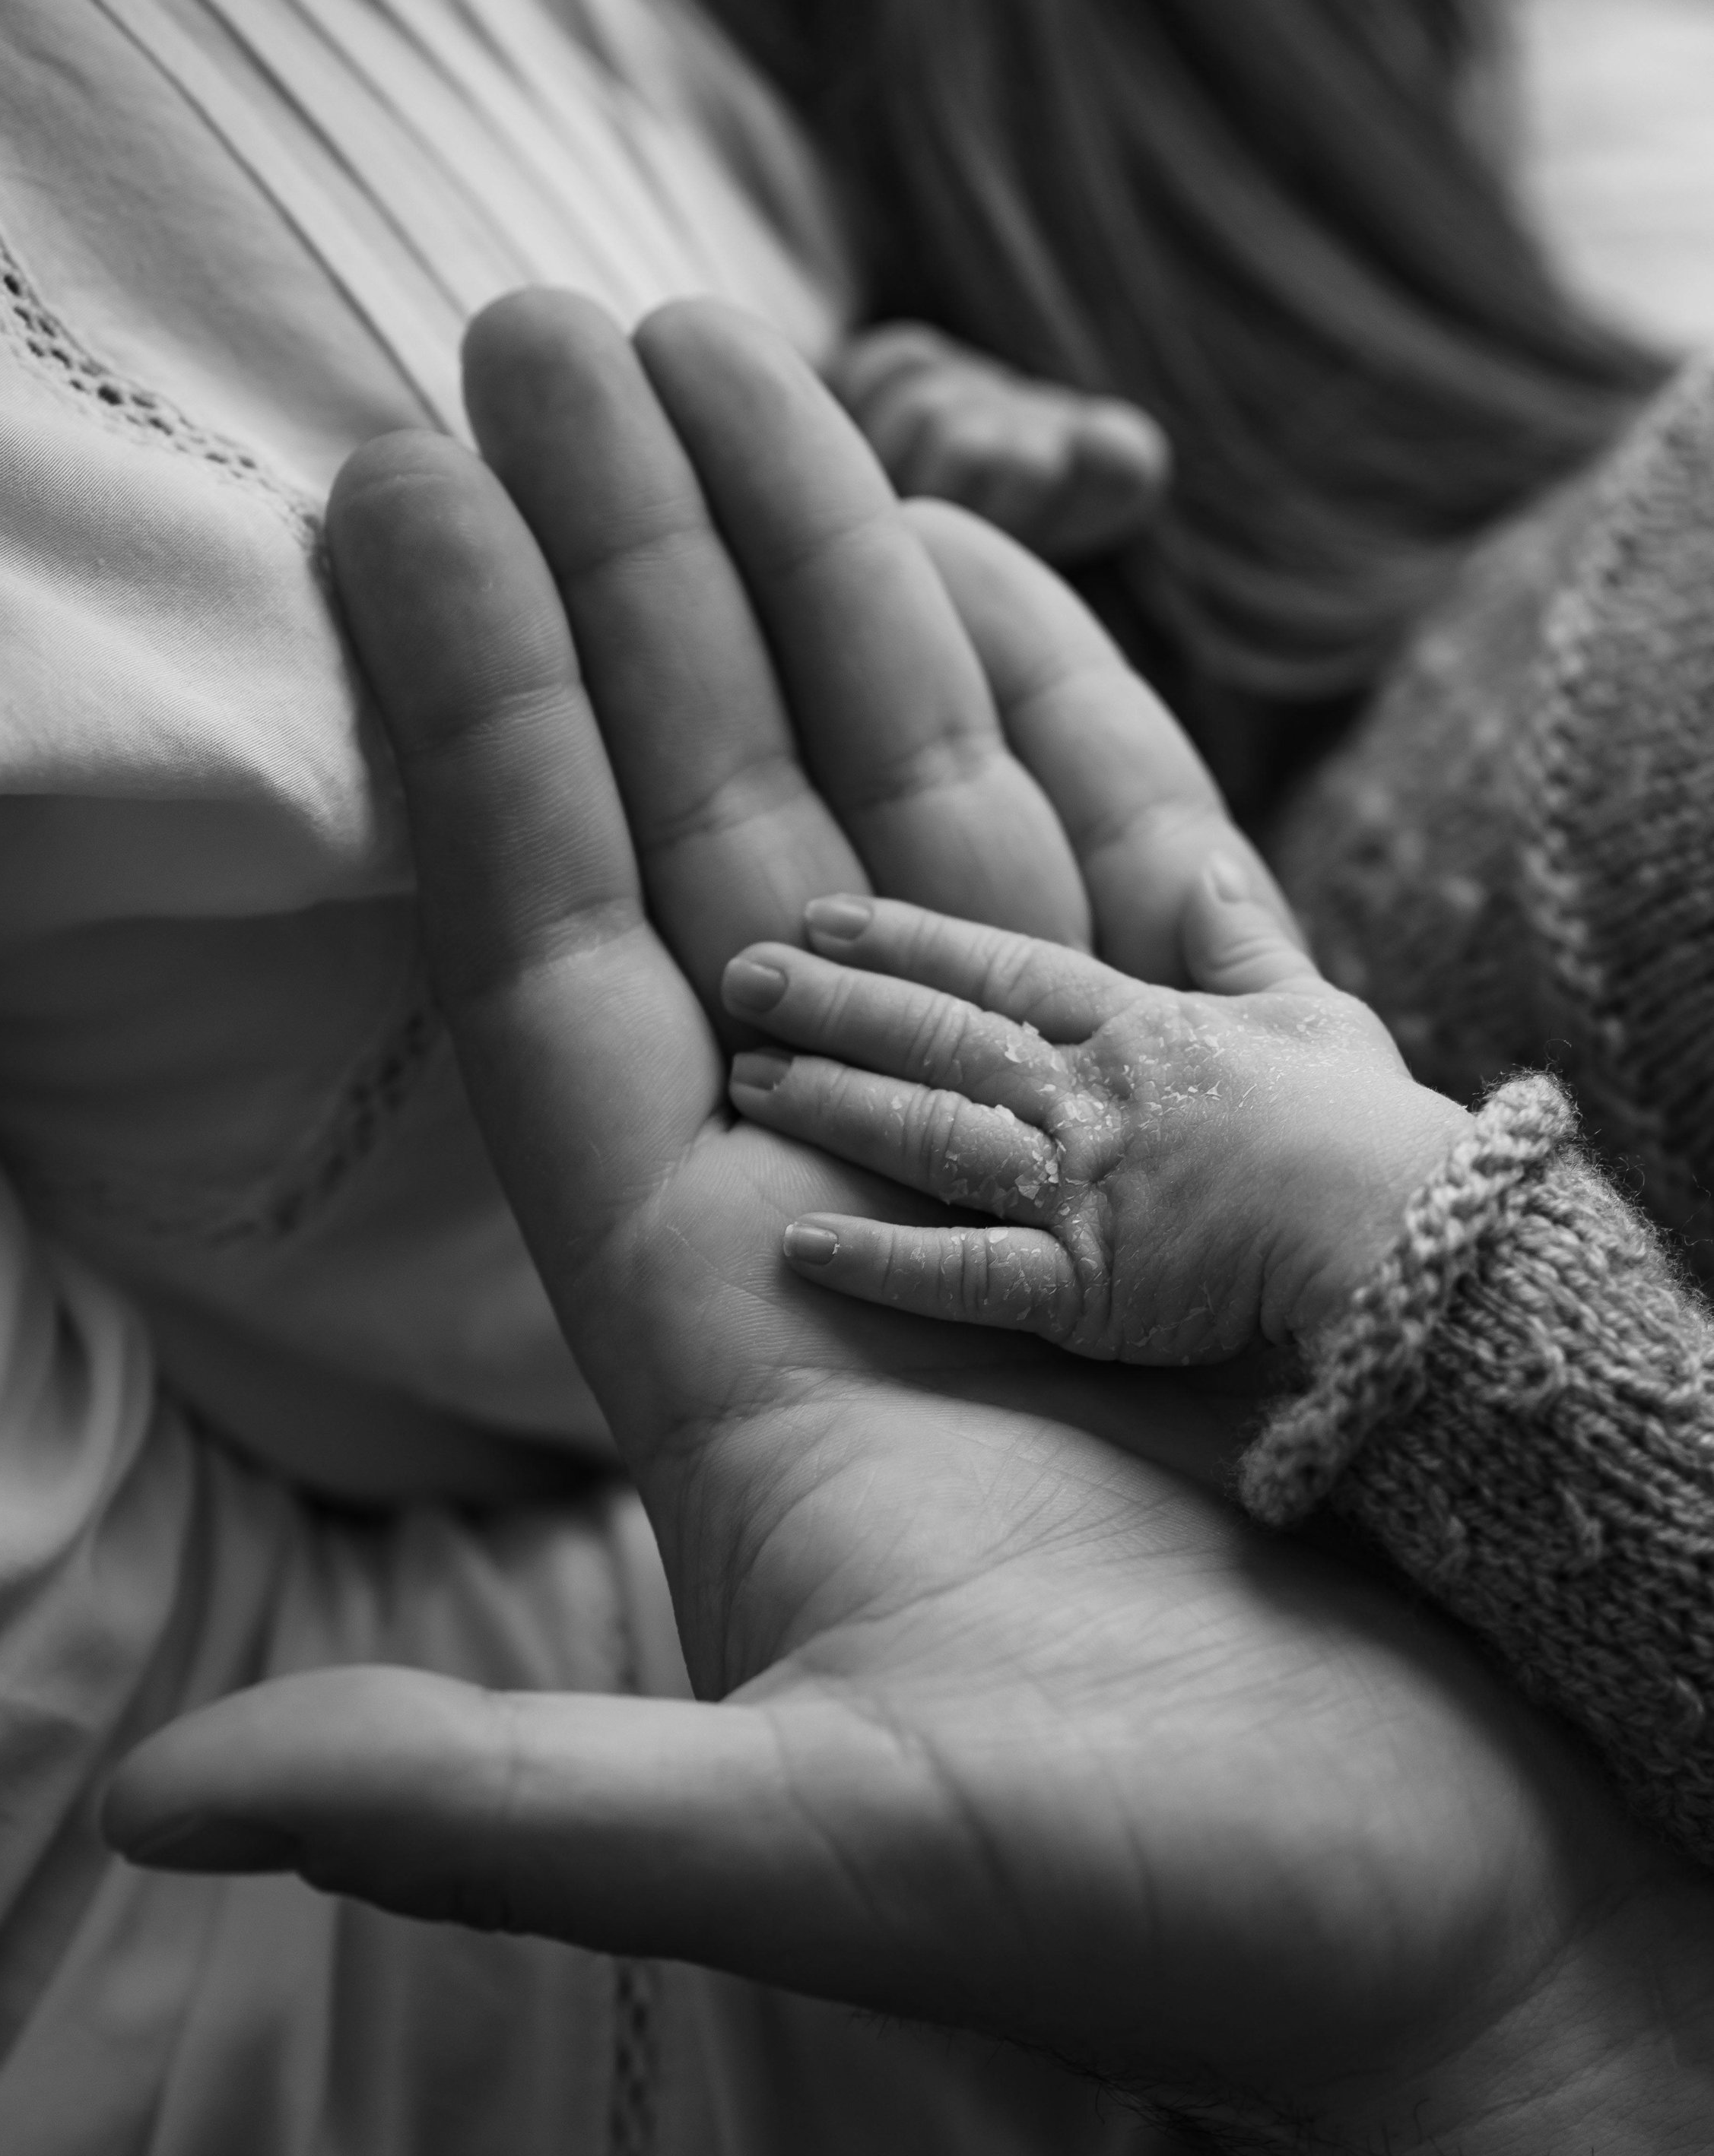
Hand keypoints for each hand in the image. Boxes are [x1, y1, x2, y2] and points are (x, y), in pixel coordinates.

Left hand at [105, 295, 1633, 2107]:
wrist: (1449, 1955)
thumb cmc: (1159, 1933)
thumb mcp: (807, 1865)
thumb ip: (490, 1816)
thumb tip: (156, 1811)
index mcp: (732, 1333)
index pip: (555, 968)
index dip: (468, 732)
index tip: (393, 495)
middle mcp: (869, 1215)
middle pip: (709, 835)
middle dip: (625, 580)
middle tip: (538, 328)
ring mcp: (1054, 1163)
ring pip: (909, 815)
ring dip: (818, 591)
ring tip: (737, 361)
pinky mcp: (1228, 1159)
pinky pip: (1126, 873)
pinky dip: (1059, 708)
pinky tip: (983, 569)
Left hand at [723, 886, 1465, 1361]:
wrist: (1418, 1236)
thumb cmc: (1378, 1135)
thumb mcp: (1318, 1014)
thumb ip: (1245, 942)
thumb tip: (1209, 867)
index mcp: (1144, 1029)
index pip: (1000, 969)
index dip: (906, 940)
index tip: (822, 917)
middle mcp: (1094, 1095)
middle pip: (941, 1035)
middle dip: (836, 1006)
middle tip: (737, 978)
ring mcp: (1084, 1186)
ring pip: (932, 1132)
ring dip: (835, 1106)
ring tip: (746, 1085)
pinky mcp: (1088, 1287)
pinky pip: (964, 1270)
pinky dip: (881, 1262)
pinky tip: (796, 1245)